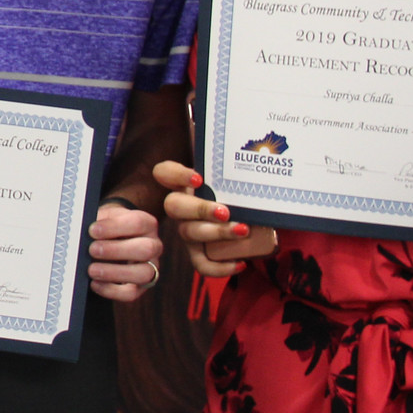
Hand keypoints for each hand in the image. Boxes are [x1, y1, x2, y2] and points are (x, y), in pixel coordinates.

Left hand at [87, 199, 162, 299]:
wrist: (108, 240)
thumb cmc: (106, 227)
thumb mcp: (104, 218)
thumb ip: (97, 222)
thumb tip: (81, 232)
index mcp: (146, 224)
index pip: (138, 223)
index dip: (114, 227)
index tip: (92, 230)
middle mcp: (153, 246)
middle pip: (146, 249)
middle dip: (116, 250)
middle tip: (92, 250)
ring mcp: (150, 268)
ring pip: (143, 274)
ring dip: (115, 273)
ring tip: (92, 270)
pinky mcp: (140, 287)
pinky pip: (131, 293)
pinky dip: (111, 291)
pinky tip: (94, 283)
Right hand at [157, 159, 275, 276]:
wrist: (245, 218)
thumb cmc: (235, 192)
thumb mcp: (231, 177)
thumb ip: (231, 164)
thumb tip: (249, 146)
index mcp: (185, 184)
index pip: (164, 172)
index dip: (175, 175)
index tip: (199, 179)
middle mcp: (181, 206)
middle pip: (174, 206)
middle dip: (200, 209)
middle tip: (225, 211)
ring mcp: (187, 229)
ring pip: (189, 233)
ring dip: (216, 233)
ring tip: (242, 230)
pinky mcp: (198, 251)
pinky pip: (201, 263)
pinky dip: (220, 266)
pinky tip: (242, 262)